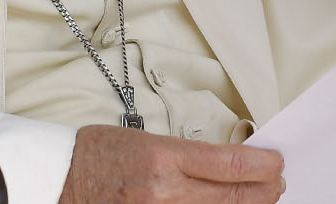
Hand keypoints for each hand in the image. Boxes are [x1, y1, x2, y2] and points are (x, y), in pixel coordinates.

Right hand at [57, 124, 284, 202]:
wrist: (58, 179)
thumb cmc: (96, 153)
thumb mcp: (145, 138)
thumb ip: (187, 154)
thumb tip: (227, 163)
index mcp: (163, 157)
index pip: (231, 163)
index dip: (263, 164)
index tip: (275, 161)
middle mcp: (165, 191)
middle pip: (235, 196)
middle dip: (265, 189)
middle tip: (277, 181)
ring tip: (260, 198)